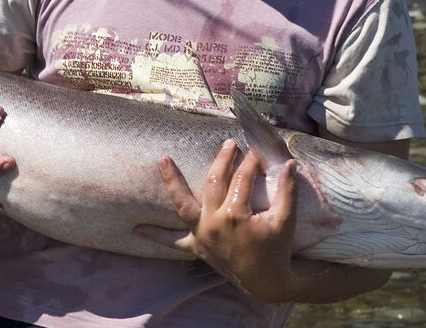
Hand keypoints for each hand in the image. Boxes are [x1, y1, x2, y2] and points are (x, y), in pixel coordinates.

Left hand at [134, 140, 302, 303]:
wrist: (267, 282)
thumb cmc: (277, 249)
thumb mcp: (285, 220)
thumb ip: (287, 190)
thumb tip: (290, 162)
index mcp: (236, 215)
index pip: (241, 179)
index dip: (250, 164)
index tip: (256, 153)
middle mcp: (213, 222)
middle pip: (213, 182)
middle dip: (222, 160)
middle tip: (229, 144)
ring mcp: (201, 234)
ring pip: (182, 204)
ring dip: (171, 181)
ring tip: (162, 160)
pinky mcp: (196, 246)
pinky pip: (172, 242)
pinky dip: (155, 235)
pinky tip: (136, 229)